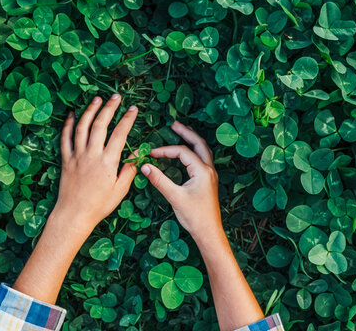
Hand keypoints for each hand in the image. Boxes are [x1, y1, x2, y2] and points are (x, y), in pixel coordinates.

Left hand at [53, 94, 138, 231]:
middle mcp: (91, 155)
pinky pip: (65, 138)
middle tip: (116, 97)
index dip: (127, 119)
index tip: (133, 109)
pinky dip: (68, 125)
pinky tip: (72, 114)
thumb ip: (128, 170)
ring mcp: (77, 156)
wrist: (74, 215)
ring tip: (97, 99)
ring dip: (90, 111)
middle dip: (109, 108)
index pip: (120, 134)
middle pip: (100, 125)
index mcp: (108, 162)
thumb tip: (134, 155)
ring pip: (82, 127)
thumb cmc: (99, 205)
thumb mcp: (119, 190)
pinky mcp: (65, 160)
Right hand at [140, 121, 221, 240]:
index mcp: (203, 171)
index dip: (165, 150)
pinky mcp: (208, 180)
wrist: (209, 232)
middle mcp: (209, 169)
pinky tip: (186, 152)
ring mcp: (210, 175)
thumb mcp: (174, 197)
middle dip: (186, 133)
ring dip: (192, 140)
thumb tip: (145, 166)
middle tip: (173, 124)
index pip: (182, 152)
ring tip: (181, 131)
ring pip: (203, 150)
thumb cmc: (194, 217)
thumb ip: (159, 180)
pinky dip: (194, 151)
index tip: (151, 154)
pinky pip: (202, 159)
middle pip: (199, 143)